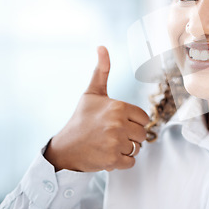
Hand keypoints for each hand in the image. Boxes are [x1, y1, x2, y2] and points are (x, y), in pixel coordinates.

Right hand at [44, 46, 149, 171]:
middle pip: (142, 134)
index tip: (117, 122)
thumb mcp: (92, 93)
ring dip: (125, 149)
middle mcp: (118, 124)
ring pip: (137, 148)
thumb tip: (102, 46)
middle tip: (112, 134)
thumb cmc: (81, 119)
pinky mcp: (112, 160)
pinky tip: (108, 154)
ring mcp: (115, 143)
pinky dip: (122, 161)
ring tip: (109, 144)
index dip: (133, 122)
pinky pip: (131, 162)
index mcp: (118, 107)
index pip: (144, 118)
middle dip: (130, 136)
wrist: (65, 147)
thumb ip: (102, 70)